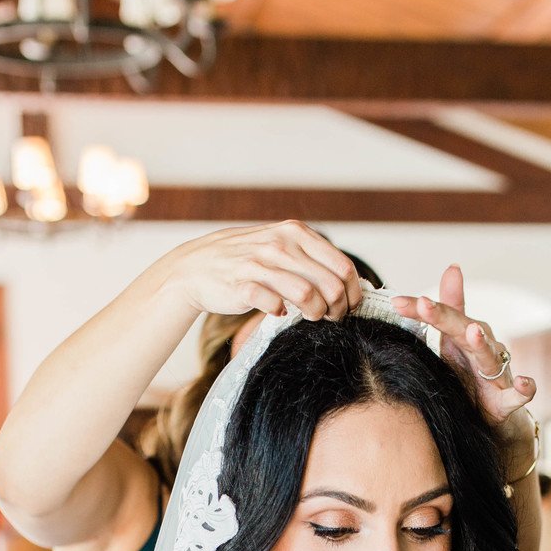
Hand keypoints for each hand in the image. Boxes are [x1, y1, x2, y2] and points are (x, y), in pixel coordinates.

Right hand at [170, 220, 361, 321]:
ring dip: (316, 313)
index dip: (352, 292)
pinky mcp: (241, 285)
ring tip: (312, 317)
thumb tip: (347, 282)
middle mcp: (280, 245)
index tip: (350, 307)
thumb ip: (310, 257)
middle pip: (330, 284)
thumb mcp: (281, 245)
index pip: (342, 266)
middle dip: (338, 307)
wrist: (197, 266)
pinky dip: (281, 312)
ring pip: (306, 294)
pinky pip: (272, 303)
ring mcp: (259, 264)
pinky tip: (279, 312)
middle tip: (332, 317)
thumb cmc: (246, 260)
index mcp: (295, 233)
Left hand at [390, 266, 536, 436]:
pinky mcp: (506, 400)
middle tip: (425, 304)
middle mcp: (483, 348)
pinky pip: (518, 394)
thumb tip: (452, 267)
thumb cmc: (471, 369)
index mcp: (466, 334)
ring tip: (474, 333)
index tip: (396, 302)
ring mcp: (496, 373)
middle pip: (463, 330)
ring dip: (482, 344)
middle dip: (445, 318)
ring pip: (490, 356)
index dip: (421, 309)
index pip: (442, 317)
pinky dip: (524, 388)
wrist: (492, 409)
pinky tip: (524, 382)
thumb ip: (450, 307)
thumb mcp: (456, 338)